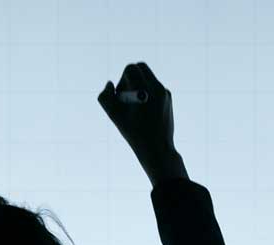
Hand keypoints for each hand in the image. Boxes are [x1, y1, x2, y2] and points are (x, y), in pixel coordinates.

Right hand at [98, 62, 187, 186]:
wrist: (158, 148)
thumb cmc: (134, 133)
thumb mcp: (114, 116)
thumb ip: (105, 98)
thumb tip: (110, 84)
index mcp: (144, 89)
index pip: (130, 69)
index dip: (122, 80)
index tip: (121, 95)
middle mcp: (157, 87)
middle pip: (141, 67)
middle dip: (130, 77)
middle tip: (126, 96)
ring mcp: (164, 92)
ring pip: (148, 76)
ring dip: (138, 84)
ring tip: (134, 105)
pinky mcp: (168, 98)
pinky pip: (154, 86)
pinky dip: (146, 92)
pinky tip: (143, 110)